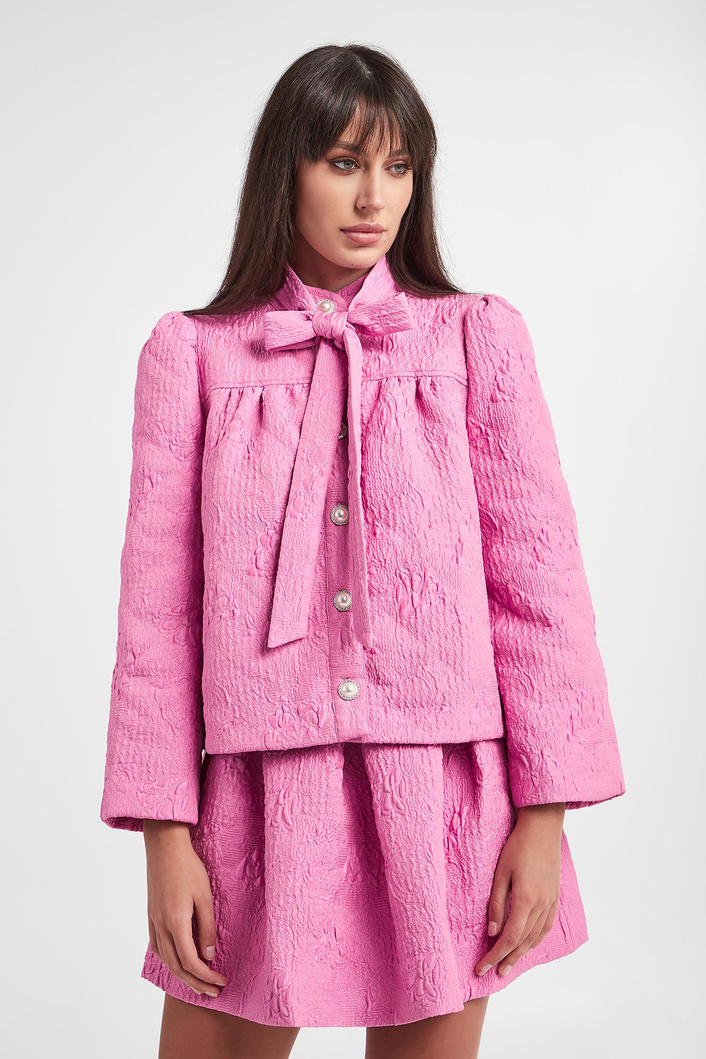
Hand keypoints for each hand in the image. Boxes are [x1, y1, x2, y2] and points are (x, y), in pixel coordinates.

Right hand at [143, 820, 227, 996]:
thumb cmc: (188, 868)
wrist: (164, 847)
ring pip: (165, 959)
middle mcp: (161, 927)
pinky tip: (177, 961)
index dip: (206, 977)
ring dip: (182, 975)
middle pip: (176, 967)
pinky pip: (157, 947)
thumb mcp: (205, 897)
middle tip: (213, 992)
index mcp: (175, 923)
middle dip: (196, 983)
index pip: (190, 962)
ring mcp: (153, 922)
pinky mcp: (151, 915)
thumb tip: (208, 956)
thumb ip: (206, 928)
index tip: (221, 982)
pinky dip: (169, 960)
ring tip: (198, 983)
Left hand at [474, 803, 564, 978]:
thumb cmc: (517, 846)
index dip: (495, 955)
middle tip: (493, 974)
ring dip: (522, 953)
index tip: (481, 967)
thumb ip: (497, 904)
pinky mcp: (555, 896)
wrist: (543, 828)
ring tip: (509, 965)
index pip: (509, 938)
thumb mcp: (501, 873)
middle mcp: (541, 905)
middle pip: (523, 942)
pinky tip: (528, 944)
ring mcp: (551, 902)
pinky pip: (546, 926)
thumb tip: (493, 932)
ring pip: (536, 937)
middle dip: (507, 959)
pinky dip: (535, 940)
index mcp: (526, 900)